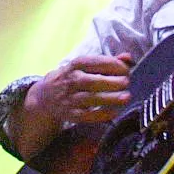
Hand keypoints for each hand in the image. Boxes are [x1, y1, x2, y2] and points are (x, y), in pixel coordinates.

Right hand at [16, 54, 133, 154]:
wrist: (45, 97)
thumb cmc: (72, 78)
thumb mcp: (84, 66)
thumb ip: (108, 61)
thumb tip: (128, 57)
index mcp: (75, 65)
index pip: (94, 63)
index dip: (112, 65)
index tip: (126, 69)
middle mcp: (71, 81)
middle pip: (92, 81)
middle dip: (111, 82)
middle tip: (126, 82)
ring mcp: (70, 99)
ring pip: (90, 99)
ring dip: (110, 98)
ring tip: (126, 97)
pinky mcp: (71, 115)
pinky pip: (88, 116)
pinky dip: (102, 114)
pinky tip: (115, 112)